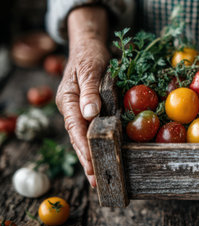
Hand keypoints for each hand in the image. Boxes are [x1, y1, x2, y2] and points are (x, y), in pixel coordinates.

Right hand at [55, 6, 108, 187]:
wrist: (90, 46)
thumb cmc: (90, 55)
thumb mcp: (91, 69)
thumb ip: (90, 91)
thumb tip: (89, 113)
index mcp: (68, 100)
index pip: (75, 128)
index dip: (84, 147)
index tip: (92, 164)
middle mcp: (71, 108)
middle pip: (77, 137)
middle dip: (86, 159)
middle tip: (96, 180)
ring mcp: (79, 110)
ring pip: (83, 137)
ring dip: (90, 156)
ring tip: (98, 176)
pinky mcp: (88, 110)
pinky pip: (90, 129)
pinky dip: (96, 143)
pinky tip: (102, 155)